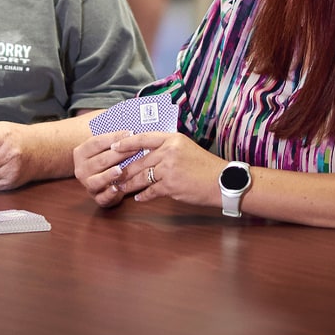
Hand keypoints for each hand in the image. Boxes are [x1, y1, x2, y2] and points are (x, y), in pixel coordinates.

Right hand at [72, 129, 133, 207]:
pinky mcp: (97, 198)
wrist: (100, 180)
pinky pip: (102, 197)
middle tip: (136, 149)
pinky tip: (117, 189)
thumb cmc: (106, 158)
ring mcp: (87, 184)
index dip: (114, 137)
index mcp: (80, 153)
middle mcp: (81, 169)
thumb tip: (129, 126)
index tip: (130, 133)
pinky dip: (109, 194)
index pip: (96, 142)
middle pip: (100, 160)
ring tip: (120, 170)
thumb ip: (112, 136)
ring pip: (97, 180)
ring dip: (109, 175)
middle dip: (120, 154)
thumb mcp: (104, 145)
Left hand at [106, 131, 225, 206]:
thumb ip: (166, 148)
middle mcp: (169, 151)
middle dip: (124, 169)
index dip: (126, 142)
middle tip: (112, 174)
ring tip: (120, 187)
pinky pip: (151, 191)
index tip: (113, 146)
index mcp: (172, 139)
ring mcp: (169, 169)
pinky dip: (143, 195)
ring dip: (130, 184)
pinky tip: (138, 197)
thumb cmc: (204, 166)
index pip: (143, 138)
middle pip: (139, 161)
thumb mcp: (185, 148)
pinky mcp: (171, 185)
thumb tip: (146, 153)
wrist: (223, 182)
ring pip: (142, 176)